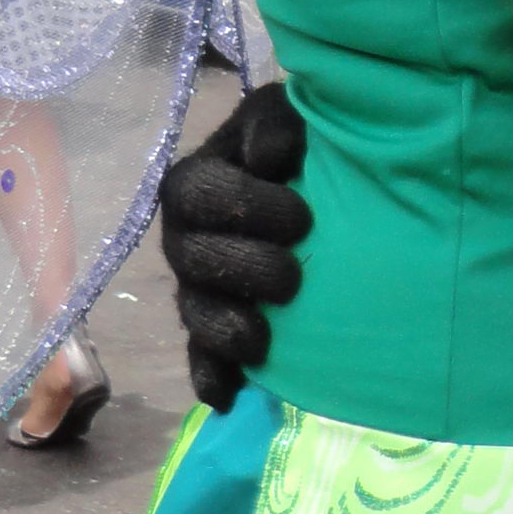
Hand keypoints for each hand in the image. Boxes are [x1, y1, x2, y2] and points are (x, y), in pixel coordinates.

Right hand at [160, 81, 311, 413]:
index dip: (244, 207)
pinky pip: (202, 358)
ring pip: (195, 313)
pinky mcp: (215, 332)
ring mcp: (198, 288)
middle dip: (243, 271)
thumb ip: (274, 120)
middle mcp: (186, 237)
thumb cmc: (299, 148)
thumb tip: (270, 155)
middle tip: (292, 279)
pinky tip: (228, 397)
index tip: (303, 218)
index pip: (199, 194)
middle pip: (193, 260)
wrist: (326, 191)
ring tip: (261, 342)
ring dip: (225, 330)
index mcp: (196, 183)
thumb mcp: (287, 116)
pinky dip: (213, 378)